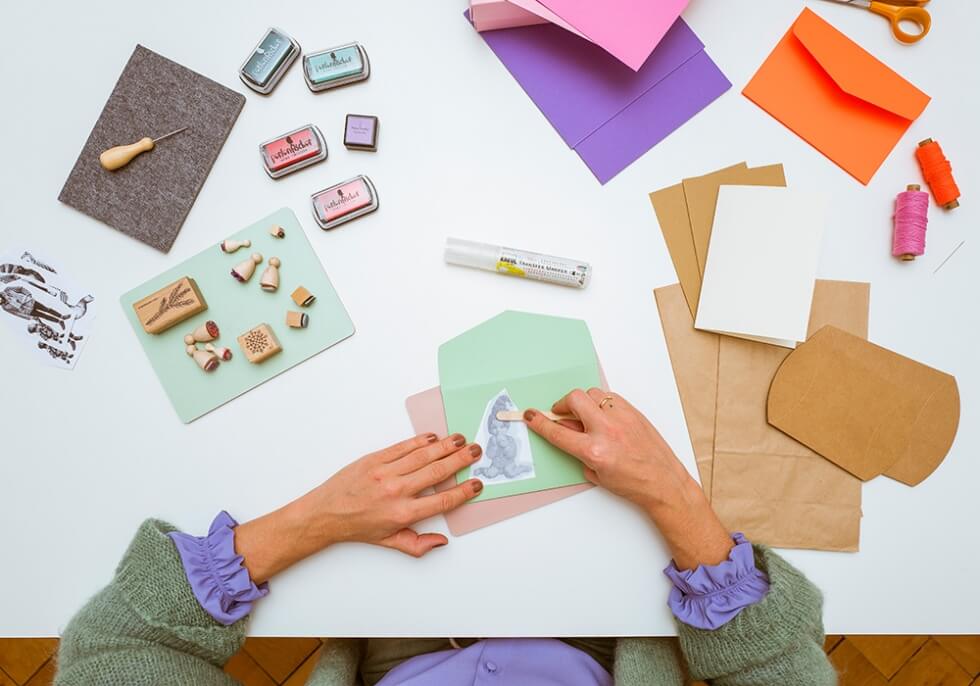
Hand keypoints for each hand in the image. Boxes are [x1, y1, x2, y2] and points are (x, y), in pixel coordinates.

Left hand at [235, 433, 483, 582]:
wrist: (325, 513)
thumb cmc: (356, 527)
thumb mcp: (389, 541)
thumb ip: (418, 544)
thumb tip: (441, 542)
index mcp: (403, 513)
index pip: (443, 500)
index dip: (463, 491)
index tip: (477, 484)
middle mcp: (396, 491)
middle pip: (437, 471)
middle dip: (460, 460)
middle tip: (476, 452)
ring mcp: (385, 472)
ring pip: (422, 455)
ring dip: (445, 446)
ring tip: (461, 439)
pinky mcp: (374, 459)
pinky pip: (402, 447)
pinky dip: (420, 441)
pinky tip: (434, 438)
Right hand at [524, 389, 732, 569]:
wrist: (664, 482)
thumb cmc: (633, 484)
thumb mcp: (596, 474)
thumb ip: (578, 451)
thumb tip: (569, 431)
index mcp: (594, 451)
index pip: (558, 431)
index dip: (540, 422)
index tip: (531, 415)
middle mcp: (607, 430)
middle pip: (575, 399)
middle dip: (563, 405)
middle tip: (561, 414)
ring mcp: (622, 418)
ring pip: (593, 394)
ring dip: (583, 403)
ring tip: (585, 417)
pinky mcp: (634, 412)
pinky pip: (610, 398)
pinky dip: (602, 404)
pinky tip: (603, 417)